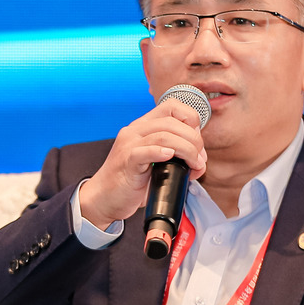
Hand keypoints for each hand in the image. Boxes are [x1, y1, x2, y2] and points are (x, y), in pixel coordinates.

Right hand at [77, 90, 206, 228]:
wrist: (103, 198)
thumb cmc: (130, 182)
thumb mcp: (154, 162)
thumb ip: (175, 156)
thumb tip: (200, 161)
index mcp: (143, 126)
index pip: (172, 106)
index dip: (191, 119)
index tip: (197, 142)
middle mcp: (135, 131)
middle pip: (172, 121)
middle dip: (194, 139)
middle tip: (198, 159)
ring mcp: (129, 145)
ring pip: (164, 135)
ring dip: (186, 150)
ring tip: (193, 165)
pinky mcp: (126, 162)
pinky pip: (145, 151)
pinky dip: (161, 152)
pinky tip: (170, 158)